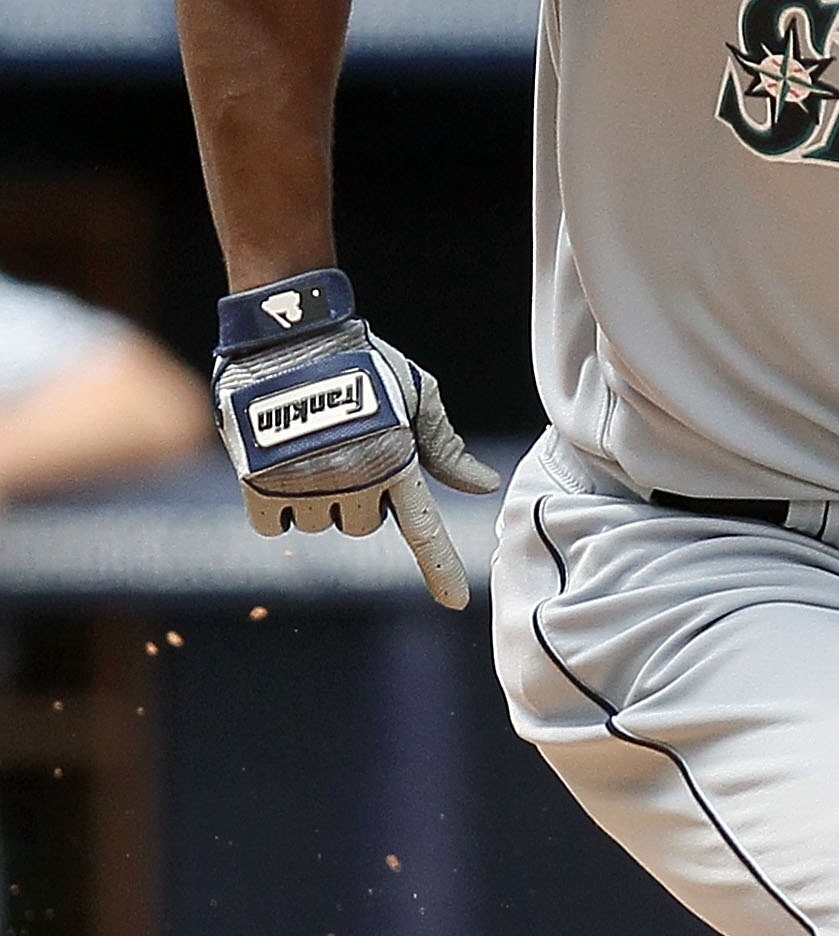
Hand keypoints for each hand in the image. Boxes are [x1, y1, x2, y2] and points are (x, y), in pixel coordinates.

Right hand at [212, 270, 499, 609]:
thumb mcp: (416, 394)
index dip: (441, 570)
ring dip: (312, 499)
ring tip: (308, 446)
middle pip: (361, 526)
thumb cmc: (362, 358)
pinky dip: (271, 504)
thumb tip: (483, 485)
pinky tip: (275, 466)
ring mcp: (304, 483)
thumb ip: (444, 446)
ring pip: (315, 525)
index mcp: (396, 462)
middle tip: (345, 449)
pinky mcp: (258, 480)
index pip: (425, 531)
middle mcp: (353, 480)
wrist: (291, 331)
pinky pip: (271, 523)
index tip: (456, 604)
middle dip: (356, 498)